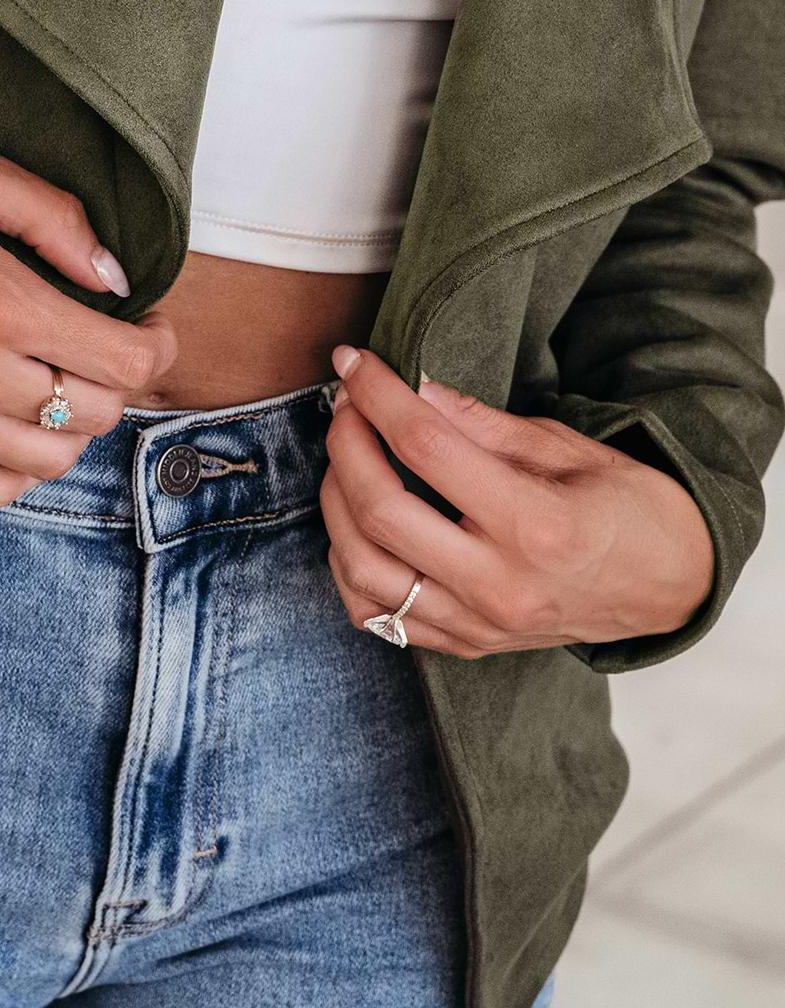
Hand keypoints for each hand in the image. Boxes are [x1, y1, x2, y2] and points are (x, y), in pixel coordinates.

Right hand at [0, 142, 176, 506]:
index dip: (158, 348)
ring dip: (74, 428)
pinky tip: (18, 426)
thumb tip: (114, 277)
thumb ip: (57, 219)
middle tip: (103, 350)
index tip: (151, 328)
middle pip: (97, 415)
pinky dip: (22, 467)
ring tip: (60, 386)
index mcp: (0, 304)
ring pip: (51, 461)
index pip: (124, 363)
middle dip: (118, 383)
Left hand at [320, 344, 715, 657]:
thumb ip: (485, 424)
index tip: (353, 363)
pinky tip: (356, 526)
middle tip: (346, 405)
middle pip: (380, 510)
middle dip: (346, 444)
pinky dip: (349, 566)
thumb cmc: (629, 507)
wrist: (672, 586)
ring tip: (346, 459)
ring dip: (335, 505)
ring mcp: (478, 624)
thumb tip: (414, 387)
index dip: (379, 396)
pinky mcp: (466, 645)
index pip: (427, 448)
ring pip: (362, 569)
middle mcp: (499, 585)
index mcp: (535, 526)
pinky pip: (377, 615)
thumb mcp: (569, 449)